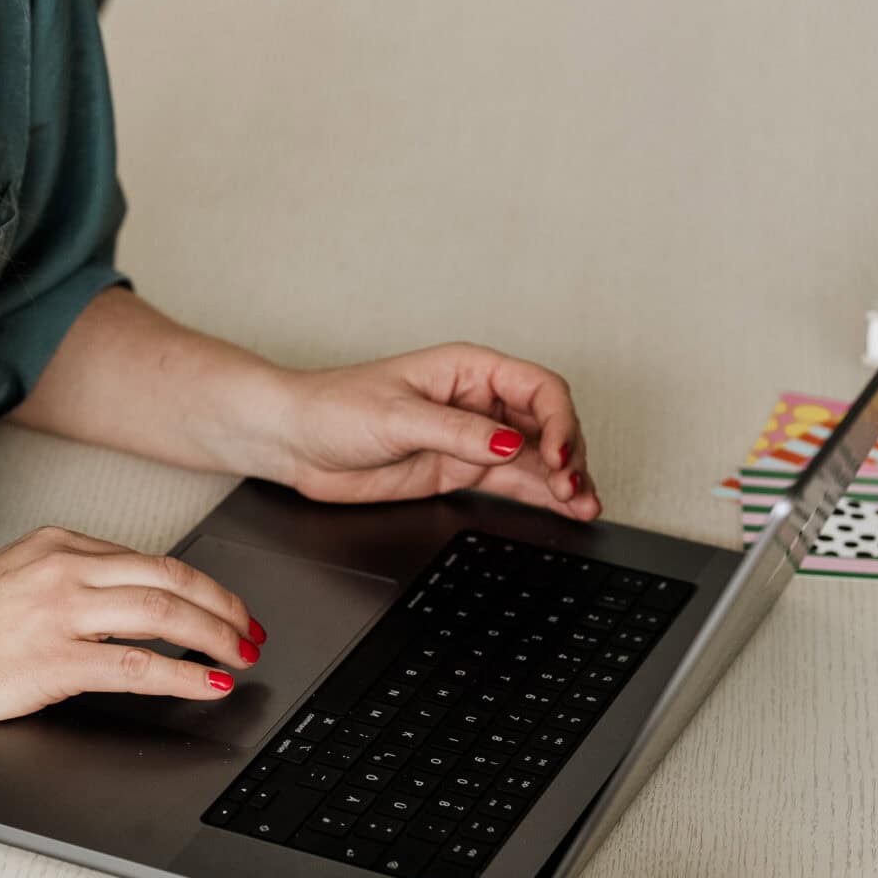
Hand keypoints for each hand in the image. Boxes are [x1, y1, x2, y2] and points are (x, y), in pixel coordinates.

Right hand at [0, 526, 264, 739]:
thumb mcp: (11, 588)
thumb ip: (67, 589)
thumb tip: (129, 614)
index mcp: (53, 545)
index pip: (149, 558)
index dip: (202, 585)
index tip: (227, 607)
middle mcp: (60, 568)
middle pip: (170, 578)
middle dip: (224, 607)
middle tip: (252, 632)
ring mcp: (57, 612)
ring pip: (164, 612)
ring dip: (216, 636)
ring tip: (241, 657)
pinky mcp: (51, 661)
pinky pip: (139, 664)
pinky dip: (186, 675)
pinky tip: (209, 686)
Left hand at [267, 344, 601, 519]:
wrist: (293, 441)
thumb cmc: (333, 408)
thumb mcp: (397, 417)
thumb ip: (457, 433)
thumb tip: (509, 446)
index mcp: (468, 369)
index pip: (538, 388)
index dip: (561, 420)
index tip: (560, 455)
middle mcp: (478, 401)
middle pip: (548, 423)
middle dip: (569, 454)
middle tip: (571, 486)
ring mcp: (472, 438)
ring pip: (537, 457)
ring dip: (564, 479)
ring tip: (584, 504)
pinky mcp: (459, 470)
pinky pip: (513, 481)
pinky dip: (541, 496)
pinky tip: (565, 508)